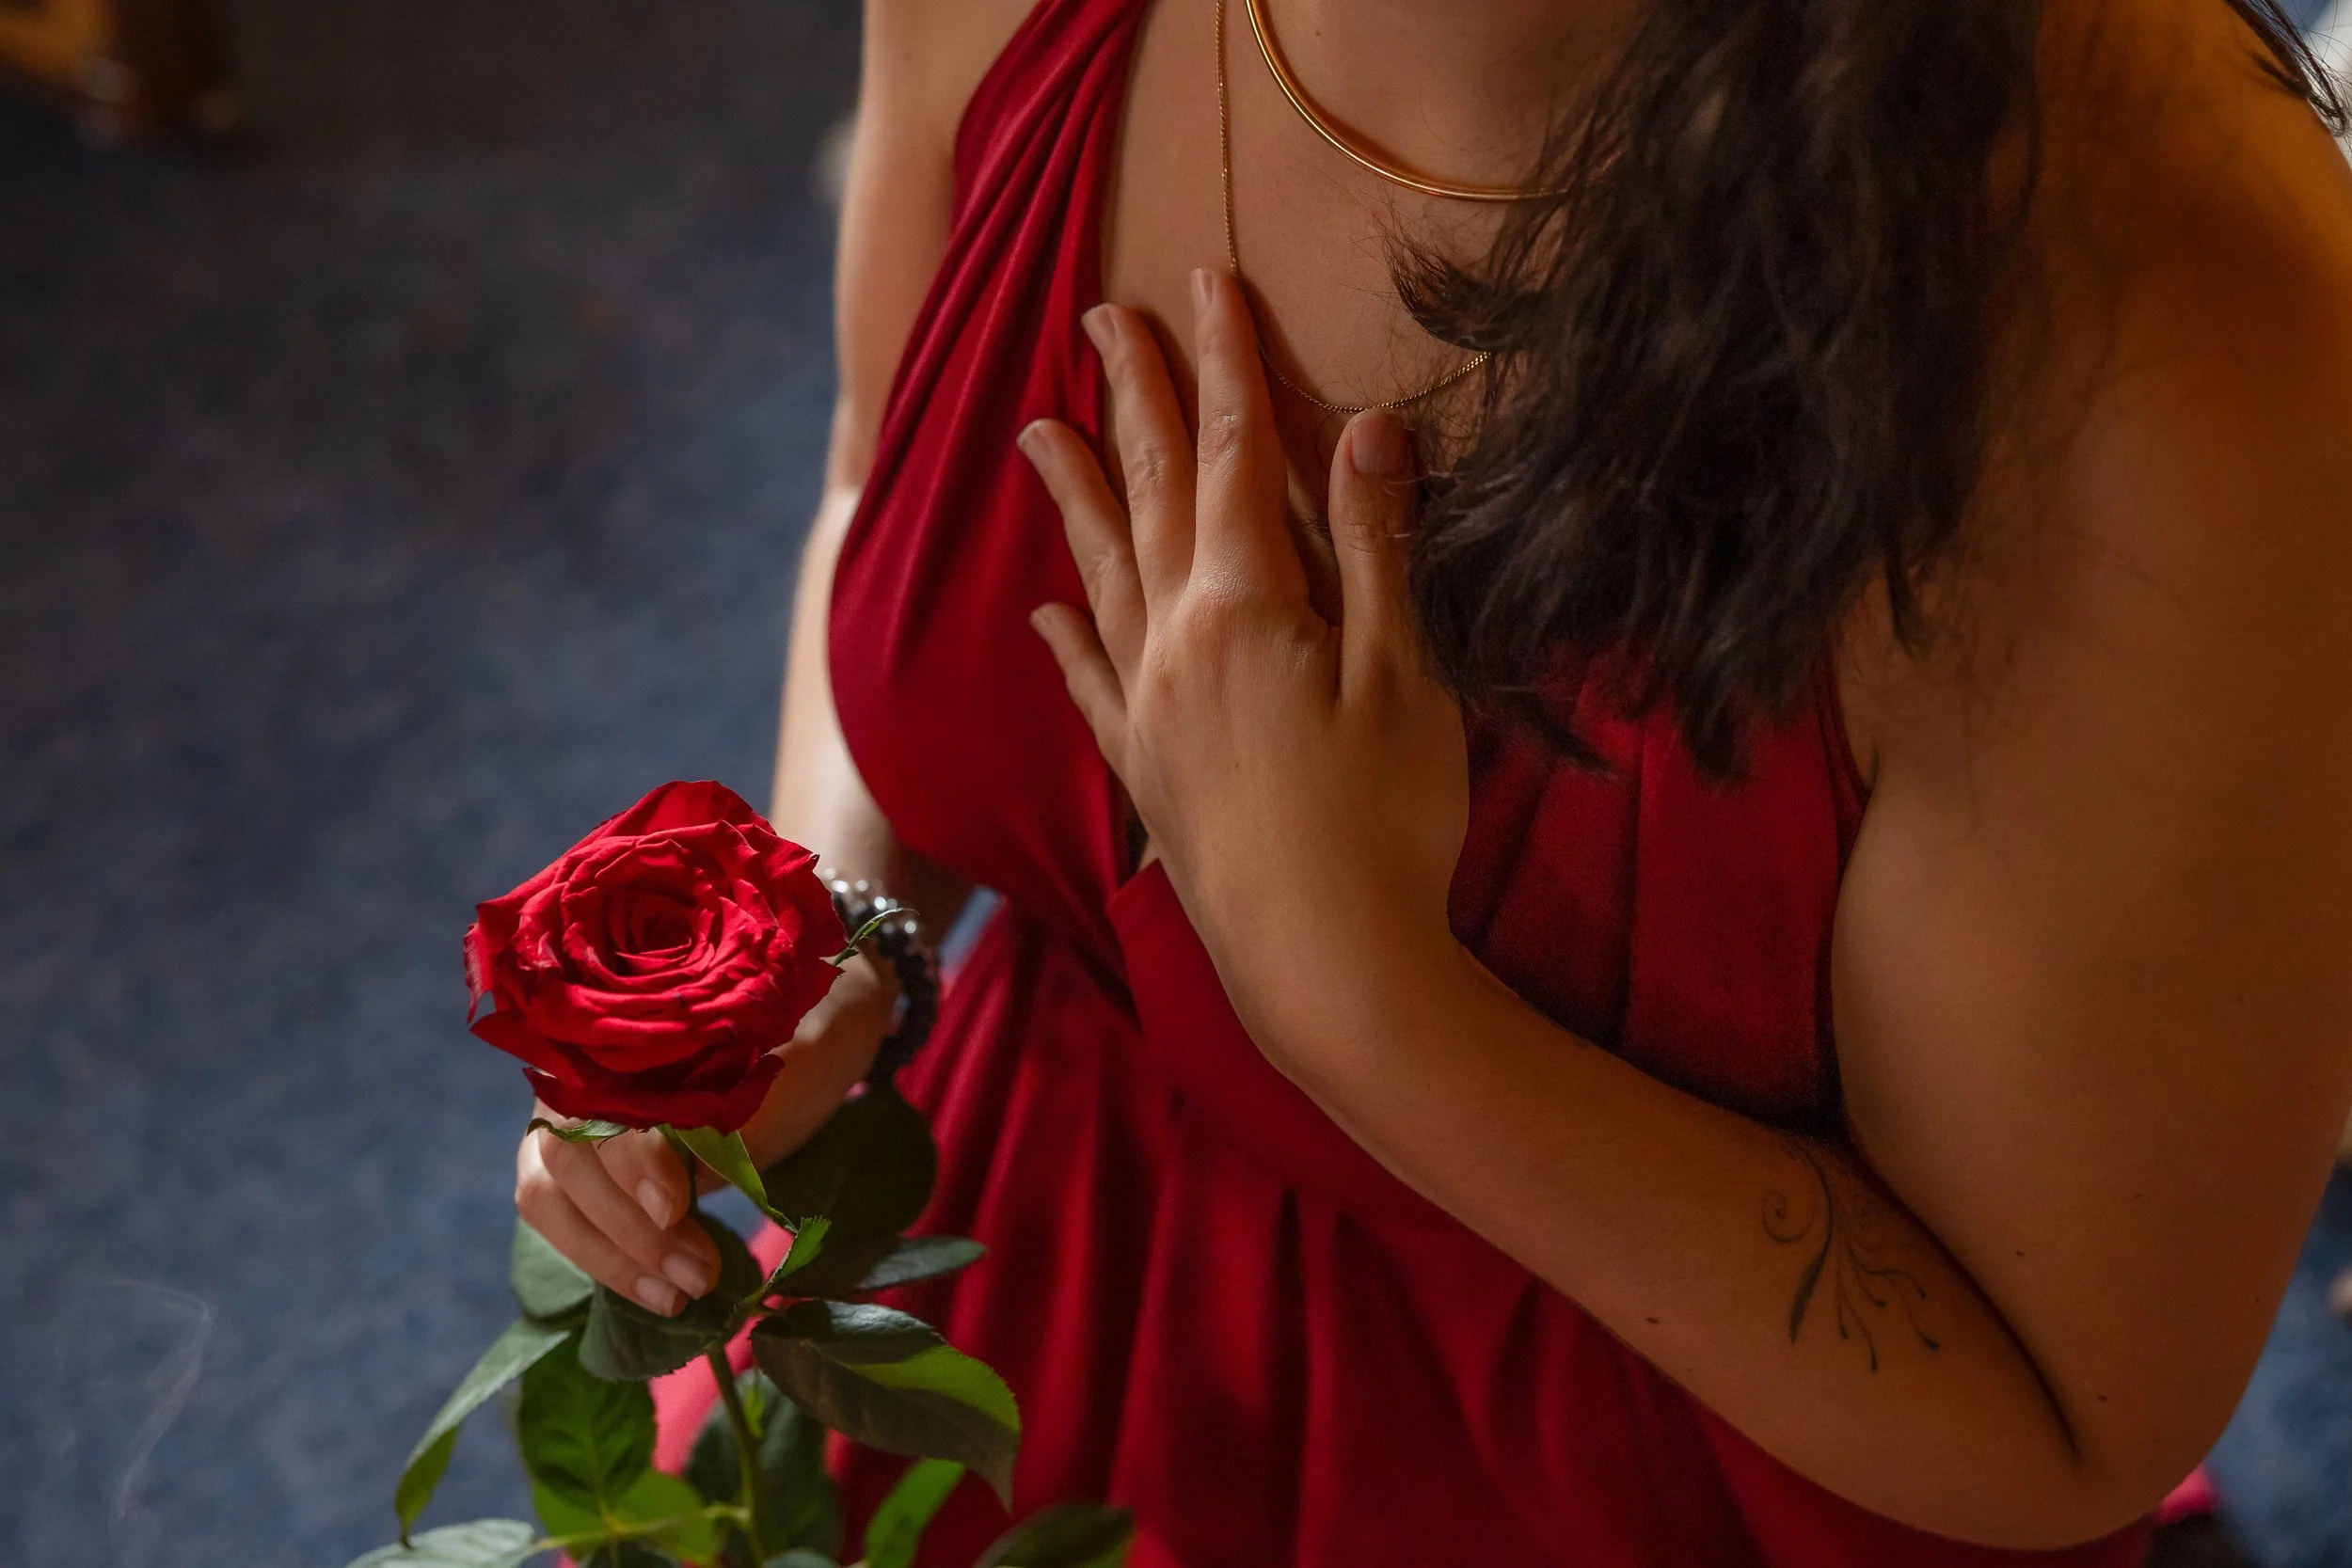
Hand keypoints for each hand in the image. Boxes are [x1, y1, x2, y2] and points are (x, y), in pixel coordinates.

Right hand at [514, 952, 896, 1314]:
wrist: (813, 1034)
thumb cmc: (801, 1043)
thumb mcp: (785, 1069)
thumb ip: (730, 1113)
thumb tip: (681, 1179)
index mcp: (628, 1030)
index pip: (602, 1104)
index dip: (632, 1161)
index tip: (673, 1208)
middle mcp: (581, 1070)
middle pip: (569, 1159)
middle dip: (631, 1229)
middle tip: (698, 1275)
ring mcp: (570, 1117)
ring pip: (551, 1195)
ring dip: (612, 1256)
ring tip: (680, 1296)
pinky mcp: (587, 1165)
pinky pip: (566, 1217)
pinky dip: (608, 1261)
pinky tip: (657, 1292)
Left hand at [1018, 269, 1469, 1064]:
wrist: (1327, 970)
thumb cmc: (1387, 824)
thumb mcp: (1408, 676)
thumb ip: (1379, 549)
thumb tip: (1367, 429)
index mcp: (1246, 605)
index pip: (1236, 455)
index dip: (1224, 363)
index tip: (1203, 282)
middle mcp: (1176, 642)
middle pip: (1154, 495)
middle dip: (1135, 400)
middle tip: (1101, 319)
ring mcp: (1150, 710)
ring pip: (1103, 574)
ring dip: (1077, 496)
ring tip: (1039, 431)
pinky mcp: (1145, 774)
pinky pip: (1090, 687)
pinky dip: (1067, 639)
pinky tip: (1047, 609)